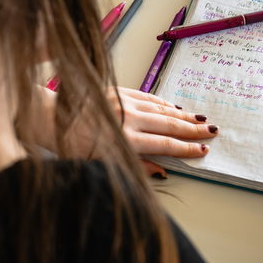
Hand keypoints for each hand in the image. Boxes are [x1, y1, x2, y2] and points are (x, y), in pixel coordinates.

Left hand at [30, 86, 217, 177]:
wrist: (49, 118)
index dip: (186, 148)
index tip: (203, 150)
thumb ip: (136, 167)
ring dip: (184, 115)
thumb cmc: (73, 146)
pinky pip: (148, 96)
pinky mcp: (117, 91)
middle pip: (168, 124)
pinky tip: (176, 107)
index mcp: (124, 140)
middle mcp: (127, 118)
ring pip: (161, 108)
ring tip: (202, 119)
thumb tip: (164, 171)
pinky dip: (164, 102)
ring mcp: (123, 101)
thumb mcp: (103, 165)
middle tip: (213, 131)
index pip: (164, 144)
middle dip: (193, 129)